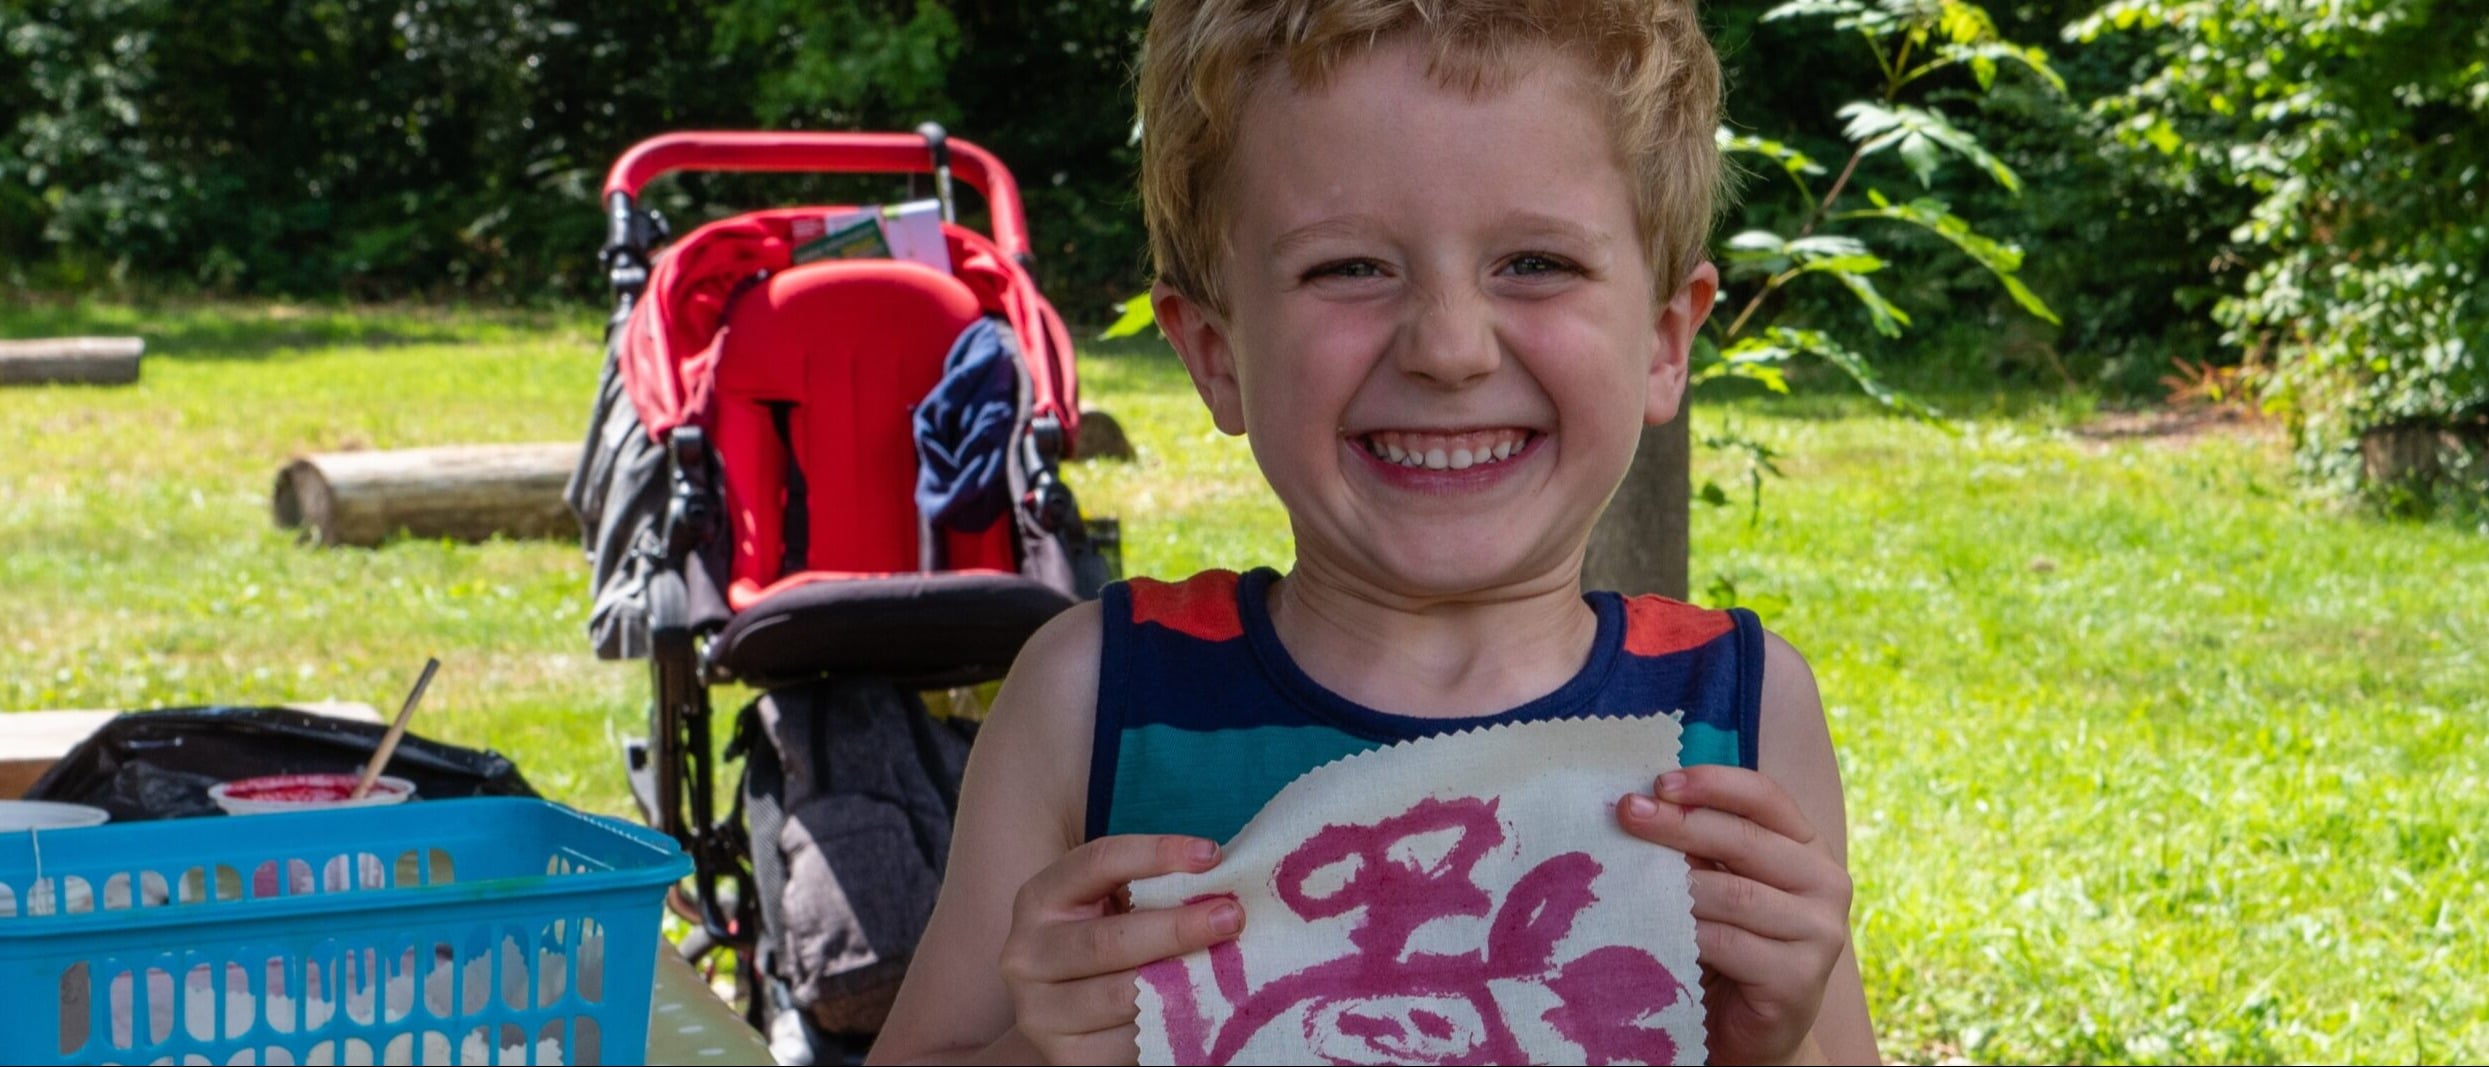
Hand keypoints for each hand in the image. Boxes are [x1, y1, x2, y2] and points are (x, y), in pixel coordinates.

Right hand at [998, 834, 1244, 1063]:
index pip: (1097, 863)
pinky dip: (1173, 1026)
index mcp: (1040, 898)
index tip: (1210, 855)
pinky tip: (1206, 1010)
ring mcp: (1040, 1012)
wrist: (1068, 1011)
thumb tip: (1222, 881)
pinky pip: (1131, 1042)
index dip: (1156, 854)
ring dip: (1183, 981)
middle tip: (1232, 917)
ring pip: (1121, 996)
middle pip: (1108, 940)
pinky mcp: (1066, 1058)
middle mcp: (1027, 954)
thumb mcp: (1115, 905)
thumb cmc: (1107, 940)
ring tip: (1227, 968)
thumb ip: (1154, 889)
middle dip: (1178, 928)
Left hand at [1617, 765, 1851, 1065]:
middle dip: (1679, 824)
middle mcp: (1826, 884)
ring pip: (1734, 894)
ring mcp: (1820, 933)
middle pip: (1745, 840)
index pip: (1767, 798)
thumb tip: (1640, 803)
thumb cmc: (1727, 945)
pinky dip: (1684, 934)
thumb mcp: (1718, 884)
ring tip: (1630, 877)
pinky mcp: (1799, 979)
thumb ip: (1700, 846)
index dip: (1713, 783)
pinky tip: (1654, 928)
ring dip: (1676, 885)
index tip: (1660, 782)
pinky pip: (1729, 943)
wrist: (1747, 1030)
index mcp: (1807, 848)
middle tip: (1628, 813)